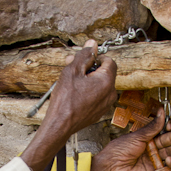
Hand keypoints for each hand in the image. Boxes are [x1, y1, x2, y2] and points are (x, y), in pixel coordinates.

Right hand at [20, 41, 116, 170]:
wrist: (60, 125)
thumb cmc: (65, 99)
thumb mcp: (72, 71)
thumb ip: (84, 55)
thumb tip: (92, 44)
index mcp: (106, 81)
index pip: (110, 61)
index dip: (97, 57)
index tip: (84, 60)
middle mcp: (110, 93)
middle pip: (104, 73)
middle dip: (90, 68)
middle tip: (73, 67)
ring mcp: (106, 104)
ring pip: (100, 85)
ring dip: (88, 79)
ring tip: (71, 81)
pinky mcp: (100, 112)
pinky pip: (97, 96)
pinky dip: (89, 91)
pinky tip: (75, 94)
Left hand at [88, 107, 170, 170]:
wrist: (111, 167)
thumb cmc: (120, 150)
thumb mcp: (137, 136)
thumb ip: (152, 127)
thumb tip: (162, 112)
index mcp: (147, 137)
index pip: (163, 130)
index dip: (168, 128)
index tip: (170, 126)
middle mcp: (152, 147)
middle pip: (167, 142)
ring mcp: (153, 159)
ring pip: (169, 154)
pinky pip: (166, 169)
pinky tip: (170, 161)